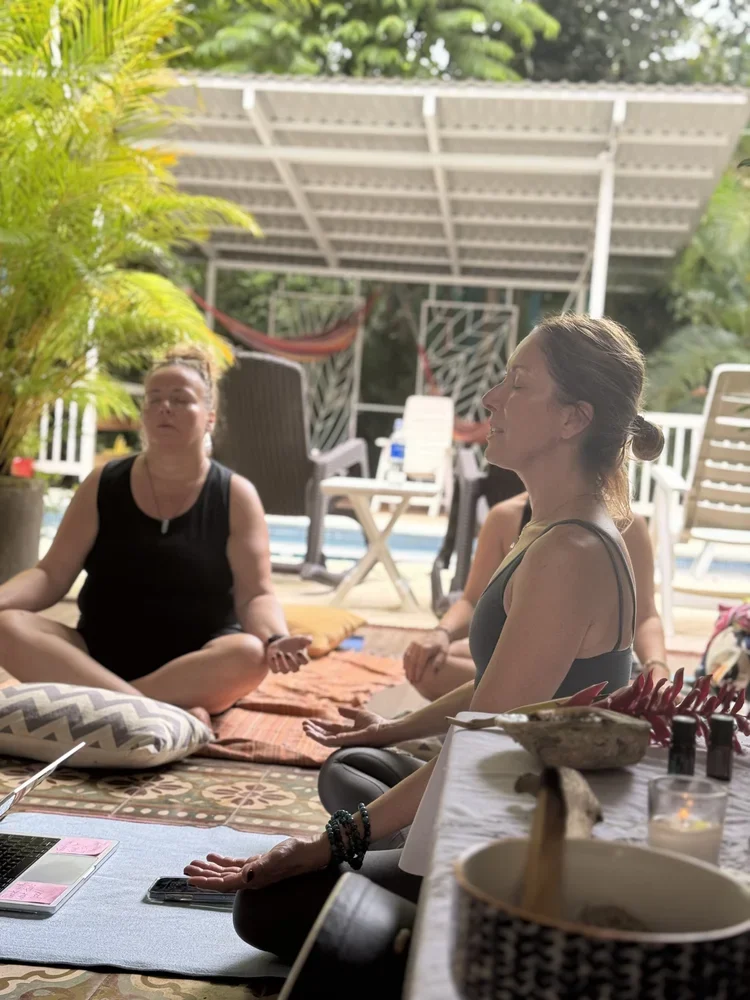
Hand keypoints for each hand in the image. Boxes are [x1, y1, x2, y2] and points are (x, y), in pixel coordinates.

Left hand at [184, 837, 329, 891]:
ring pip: (226, 872)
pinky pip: (236, 864)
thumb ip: (262, 866)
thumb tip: (245, 875)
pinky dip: (223, 860)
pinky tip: (212, 855)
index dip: (207, 882)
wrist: (312, 851)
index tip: (190, 880)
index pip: (224, 884)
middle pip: (221, 880)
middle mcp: (251, 878)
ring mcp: (254, 871)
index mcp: (254, 880)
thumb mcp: (279, 857)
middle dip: (203, 875)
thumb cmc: (297, 854)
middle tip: (185, 870)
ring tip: (193, 863)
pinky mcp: (259, 863)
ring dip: (210, 868)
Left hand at [266, 634, 311, 673]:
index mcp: (301, 659)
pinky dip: (274, 664)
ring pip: (285, 671)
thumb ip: (305, 639)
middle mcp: (294, 666)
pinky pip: (275, 671)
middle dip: (291, 662)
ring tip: (279, 652)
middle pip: (295, 669)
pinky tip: (273, 656)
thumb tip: (310, 640)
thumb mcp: (299, 639)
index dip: (303, 658)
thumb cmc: (292, 642)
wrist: (280, 644)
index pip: (305, 662)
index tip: (298, 651)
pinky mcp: (276, 668)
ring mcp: (285, 668)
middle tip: (287, 653)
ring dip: (281, 663)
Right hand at [303, 706, 391, 748]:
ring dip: (314, 734)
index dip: (320, 725)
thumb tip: (337, 709)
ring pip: (324, 739)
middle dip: (314, 730)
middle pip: (325, 734)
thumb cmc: (376, 723)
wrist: (384, 729)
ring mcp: (344, 741)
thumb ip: (348, 713)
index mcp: (347, 732)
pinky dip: (319, 737)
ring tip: (304, 728)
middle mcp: (344, 738)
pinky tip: (311, 733)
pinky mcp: (345, 742)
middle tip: (304, 724)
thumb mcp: (359, 714)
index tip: (310, 720)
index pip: (330, 729)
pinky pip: (329, 741)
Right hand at [403, 629, 449, 685]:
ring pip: (407, 658)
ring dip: (407, 668)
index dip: (418, 672)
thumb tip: (434, 671)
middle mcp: (418, 644)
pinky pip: (406, 654)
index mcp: (426, 647)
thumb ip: (439, 661)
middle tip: (411, 681)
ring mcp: (413, 643)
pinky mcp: (411, 643)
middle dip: (411, 672)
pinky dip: (405, 662)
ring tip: (408, 677)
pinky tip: (406, 669)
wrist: (439, 633)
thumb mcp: (444, 653)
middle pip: (412, 661)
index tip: (417, 680)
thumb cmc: (442, 645)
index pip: (420, 663)